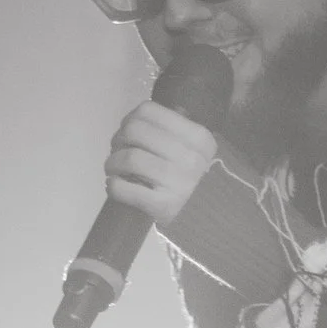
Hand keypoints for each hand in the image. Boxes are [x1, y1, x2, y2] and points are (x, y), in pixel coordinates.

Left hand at [103, 95, 220, 227]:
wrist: (214, 217)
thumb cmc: (199, 178)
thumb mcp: (196, 148)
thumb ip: (173, 129)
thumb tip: (137, 118)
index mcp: (198, 137)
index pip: (148, 111)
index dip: (130, 119)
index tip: (129, 133)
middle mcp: (190, 157)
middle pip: (133, 130)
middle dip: (118, 140)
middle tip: (118, 152)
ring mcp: (177, 182)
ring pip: (128, 157)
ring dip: (112, 163)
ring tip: (114, 169)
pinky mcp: (163, 206)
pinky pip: (123, 188)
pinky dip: (113, 185)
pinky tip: (116, 185)